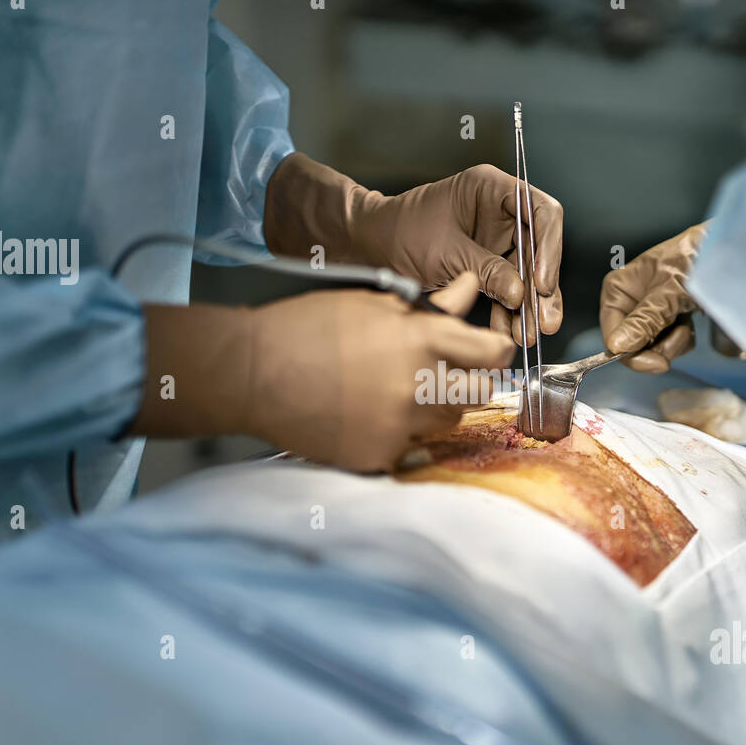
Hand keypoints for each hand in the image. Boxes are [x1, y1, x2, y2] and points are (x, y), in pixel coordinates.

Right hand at [244, 272, 513, 470]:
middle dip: (466, 382)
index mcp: (422, 338)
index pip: (493, 352)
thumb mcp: (374, 303)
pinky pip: (411, 449)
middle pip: (479, 394)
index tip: (484, 353)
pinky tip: (371, 416)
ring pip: (447, 424)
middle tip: (438, 374)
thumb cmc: (309, 327)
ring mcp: (399, 425)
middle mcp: (419, 384)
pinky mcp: (378, 456)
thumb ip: (431, 304)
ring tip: (395, 392)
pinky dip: (399, 436)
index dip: (492, 351)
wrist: (253, 372)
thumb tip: (471, 288)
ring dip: (434, 409)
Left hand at [265, 154, 561, 345]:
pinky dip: (509, 311)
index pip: (541, 211)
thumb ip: (486, 270)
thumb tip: (521, 293)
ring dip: (529, 306)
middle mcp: (500, 212)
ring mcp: (495, 238)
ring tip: (529, 335)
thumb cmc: (399, 232)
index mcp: (491, 189)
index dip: (548, 248)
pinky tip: (509, 332)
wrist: (368, 246)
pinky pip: (507, 288)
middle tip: (545, 320)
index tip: (541, 282)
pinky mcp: (486, 263)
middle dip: (542, 289)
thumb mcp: (445, 253)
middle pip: (539, 249)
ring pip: (526, 274)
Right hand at [599, 221, 709, 373]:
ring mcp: (650, 310)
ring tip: (688, 320)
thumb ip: (644, 320)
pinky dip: (683, 338)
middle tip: (681, 333)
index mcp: (619, 289)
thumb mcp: (669, 292)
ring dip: (674, 342)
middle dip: (658, 346)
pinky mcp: (669, 316)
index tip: (658, 363)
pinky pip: (669, 343)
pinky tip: (692, 320)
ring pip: (652, 347)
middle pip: (632, 345)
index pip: (613, 335)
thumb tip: (617, 346)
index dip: (632, 354)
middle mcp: (631, 301)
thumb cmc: (697, 257)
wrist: (731, 249)